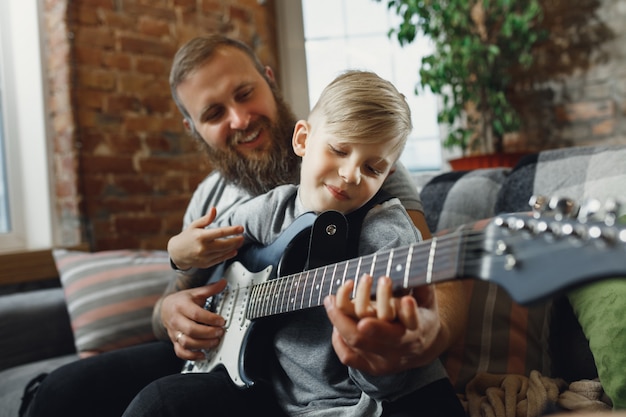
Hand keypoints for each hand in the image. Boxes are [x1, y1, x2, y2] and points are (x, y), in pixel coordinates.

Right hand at [161, 279, 227, 360]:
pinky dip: (192, 355)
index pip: (196, 314)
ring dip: (203, 344)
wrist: (165, 308)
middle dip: (208, 332)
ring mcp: (174, 332)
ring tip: (215, 341)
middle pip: (191, 330)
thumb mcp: (195, 293)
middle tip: (220, 332)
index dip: (210, 319)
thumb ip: (210, 289)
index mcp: (181, 306)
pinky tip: (203, 354)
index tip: (221, 320)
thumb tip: (223, 282)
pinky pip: (181, 352)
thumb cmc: (182, 301)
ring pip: (186, 342)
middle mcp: (176, 320)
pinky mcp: (174, 341)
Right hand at [167, 207, 244, 269]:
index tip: (241, 228)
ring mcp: (205, 257)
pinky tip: (234, 250)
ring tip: (239, 242)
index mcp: (200, 236)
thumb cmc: (187, 237)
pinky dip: (228, 255)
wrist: (176, 253)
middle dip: (236, 240)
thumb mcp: (194, 225)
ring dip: (234, 247)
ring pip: (224, 252)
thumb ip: (206, 218)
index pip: (220, 233)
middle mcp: (203, 248)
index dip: (232, 230)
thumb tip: (214, 209)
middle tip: (242, 236)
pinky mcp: (206, 264)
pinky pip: (220, 259)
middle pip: (224, 244)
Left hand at [324, 274, 441, 374]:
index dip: (408, 311)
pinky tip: (335, 320)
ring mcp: (385, 360)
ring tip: (330, 299)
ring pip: (357, 342)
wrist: (423, 348)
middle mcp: (402, 347)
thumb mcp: (428, 300)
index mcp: (418, 329)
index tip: (404, 298)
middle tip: (352, 282)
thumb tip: (413, 264)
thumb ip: (422, 285)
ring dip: (340, 318)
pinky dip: (337, 339)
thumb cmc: (421, 316)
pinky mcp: (371, 367)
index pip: (412, 322)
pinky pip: (348, 356)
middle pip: (380, 332)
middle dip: (362, 306)